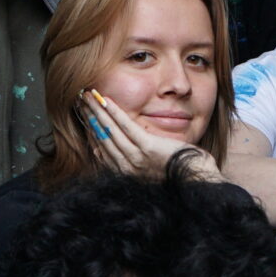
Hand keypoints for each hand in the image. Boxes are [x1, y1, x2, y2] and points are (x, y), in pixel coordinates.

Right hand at [83, 88, 219, 179]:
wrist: (195, 180)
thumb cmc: (177, 172)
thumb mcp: (148, 168)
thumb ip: (132, 158)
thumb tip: (116, 146)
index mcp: (125, 172)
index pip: (100, 149)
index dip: (90, 130)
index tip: (83, 115)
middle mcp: (126, 167)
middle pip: (101, 137)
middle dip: (89, 117)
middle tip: (80, 101)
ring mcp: (136, 158)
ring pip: (110, 130)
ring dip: (97, 111)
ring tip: (88, 97)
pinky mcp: (148, 148)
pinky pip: (126, 127)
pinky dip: (114, 113)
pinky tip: (106, 102)